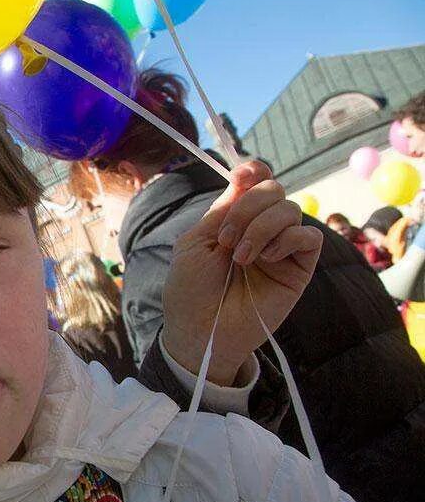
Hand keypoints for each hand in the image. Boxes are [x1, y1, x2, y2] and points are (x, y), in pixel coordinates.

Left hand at [162, 161, 322, 384]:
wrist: (200, 330)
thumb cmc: (190, 290)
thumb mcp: (196, 243)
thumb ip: (222, 210)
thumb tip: (245, 175)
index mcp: (234, 219)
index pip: (256, 183)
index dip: (254, 171)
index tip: (244, 174)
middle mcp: (261, 229)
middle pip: (274, 189)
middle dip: (248, 207)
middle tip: (227, 239)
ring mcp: (281, 247)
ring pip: (290, 209)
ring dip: (261, 227)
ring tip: (241, 257)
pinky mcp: (299, 268)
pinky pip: (310, 236)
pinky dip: (287, 239)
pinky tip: (265, 258)